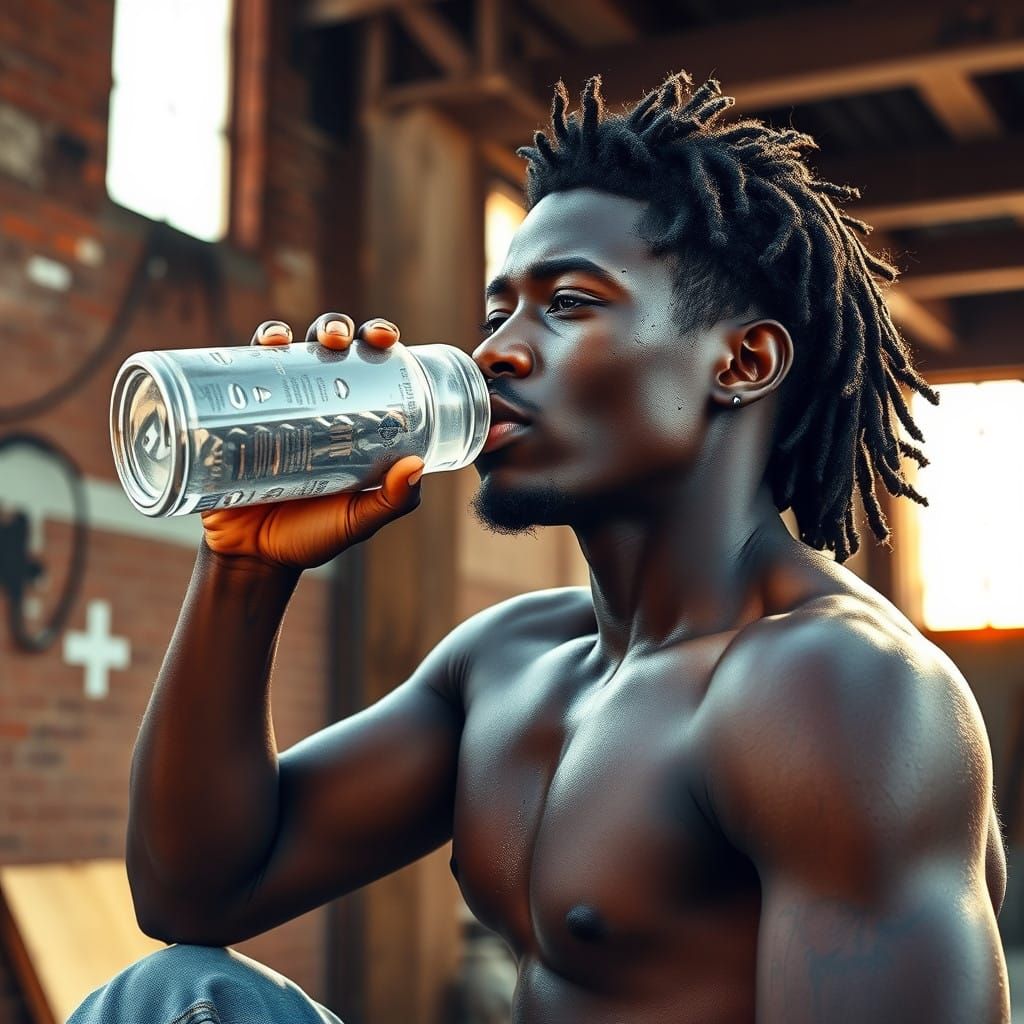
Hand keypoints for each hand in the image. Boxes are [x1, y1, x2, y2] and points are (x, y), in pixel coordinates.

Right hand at [200, 313, 423, 569]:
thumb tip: (416, 465)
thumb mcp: (359, 520)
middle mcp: (312, 405)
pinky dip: (251, 350)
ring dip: (293, 330)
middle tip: (340, 341)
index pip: (368, 368)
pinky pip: (238, 374)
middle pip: (325, 349)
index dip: (378, 342)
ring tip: (301, 341)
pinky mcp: (233, 417)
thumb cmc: (311, 536)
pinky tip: (267, 343)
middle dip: (335, 328)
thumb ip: (391, 501)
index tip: (387, 340)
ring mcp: (272, 407)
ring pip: (283, 351)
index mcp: (350, 419)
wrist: (253, 560)